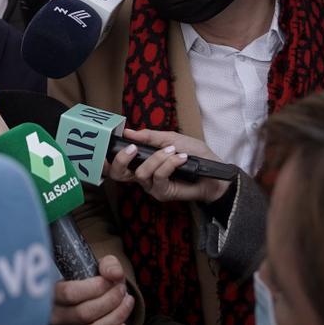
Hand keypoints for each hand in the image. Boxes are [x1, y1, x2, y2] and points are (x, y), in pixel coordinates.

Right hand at [51, 255, 134, 324]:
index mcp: (53, 293)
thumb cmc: (94, 282)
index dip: (94, 287)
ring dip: (117, 313)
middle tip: (122, 289)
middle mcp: (57, 315)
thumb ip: (108, 265)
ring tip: (127, 299)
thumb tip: (115, 274)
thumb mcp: (99, 268)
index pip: (69, 293)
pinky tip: (123, 317)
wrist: (95, 298)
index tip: (109, 280)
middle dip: (109, 299)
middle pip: (83, 313)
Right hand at [106, 129, 229, 203]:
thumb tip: (128, 131)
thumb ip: (149, 136)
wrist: (215, 172)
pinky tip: (181, 158)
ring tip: (173, 151)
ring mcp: (152, 186)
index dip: (108, 156)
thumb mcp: (171, 138)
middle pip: (118, 174)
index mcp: (142, 161)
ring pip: (141, 173)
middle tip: (132, 148)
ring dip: (157, 158)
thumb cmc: (195, 154)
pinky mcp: (162, 193)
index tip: (111, 141)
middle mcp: (143, 175)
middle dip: (120, 160)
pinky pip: (158, 177)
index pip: (117, 162)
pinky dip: (169, 164)